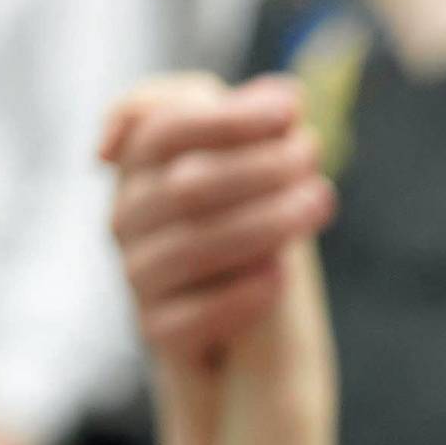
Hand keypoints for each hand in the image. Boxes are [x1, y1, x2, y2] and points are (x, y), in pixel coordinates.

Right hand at [105, 75, 332, 367]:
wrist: (249, 349)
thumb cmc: (252, 246)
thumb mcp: (257, 181)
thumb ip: (257, 134)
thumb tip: (286, 95)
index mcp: (142, 169)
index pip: (162, 128)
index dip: (227, 117)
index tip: (292, 109)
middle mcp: (127, 218)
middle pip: (183, 185)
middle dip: (257, 166)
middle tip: (314, 155)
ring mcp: (137, 276)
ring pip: (190, 246)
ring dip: (262, 222)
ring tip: (318, 205)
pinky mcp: (155, 331)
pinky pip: (190, 315)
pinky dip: (239, 294)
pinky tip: (280, 277)